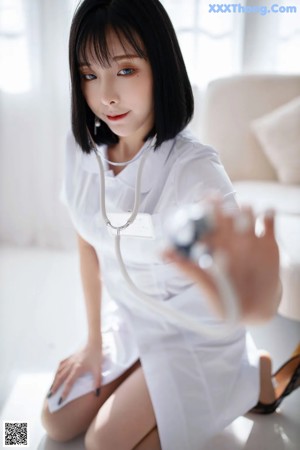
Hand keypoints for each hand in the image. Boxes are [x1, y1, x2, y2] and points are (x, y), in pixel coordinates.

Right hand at [49, 340, 101, 401]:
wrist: (93, 342)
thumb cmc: (97, 356)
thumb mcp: (98, 369)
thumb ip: (97, 382)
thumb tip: (97, 394)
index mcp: (77, 369)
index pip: (69, 383)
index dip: (64, 392)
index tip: (60, 400)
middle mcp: (71, 365)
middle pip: (60, 378)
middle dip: (55, 387)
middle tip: (50, 396)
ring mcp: (69, 360)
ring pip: (59, 371)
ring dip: (55, 380)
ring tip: (51, 387)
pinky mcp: (70, 356)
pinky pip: (61, 364)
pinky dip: (57, 370)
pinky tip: (56, 373)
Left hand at [165, 203, 280, 322]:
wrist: (254, 310)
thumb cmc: (224, 297)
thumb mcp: (205, 284)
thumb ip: (186, 267)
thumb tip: (161, 251)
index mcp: (212, 244)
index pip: (205, 220)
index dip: (201, 209)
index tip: (199, 204)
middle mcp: (229, 238)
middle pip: (224, 212)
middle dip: (219, 205)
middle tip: (214, 201)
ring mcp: (249, 238)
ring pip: (246, 212)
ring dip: (244, 210)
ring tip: (242, 220)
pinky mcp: (268, 243)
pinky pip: (268, 221)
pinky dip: (267, 215)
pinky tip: (264, 219)